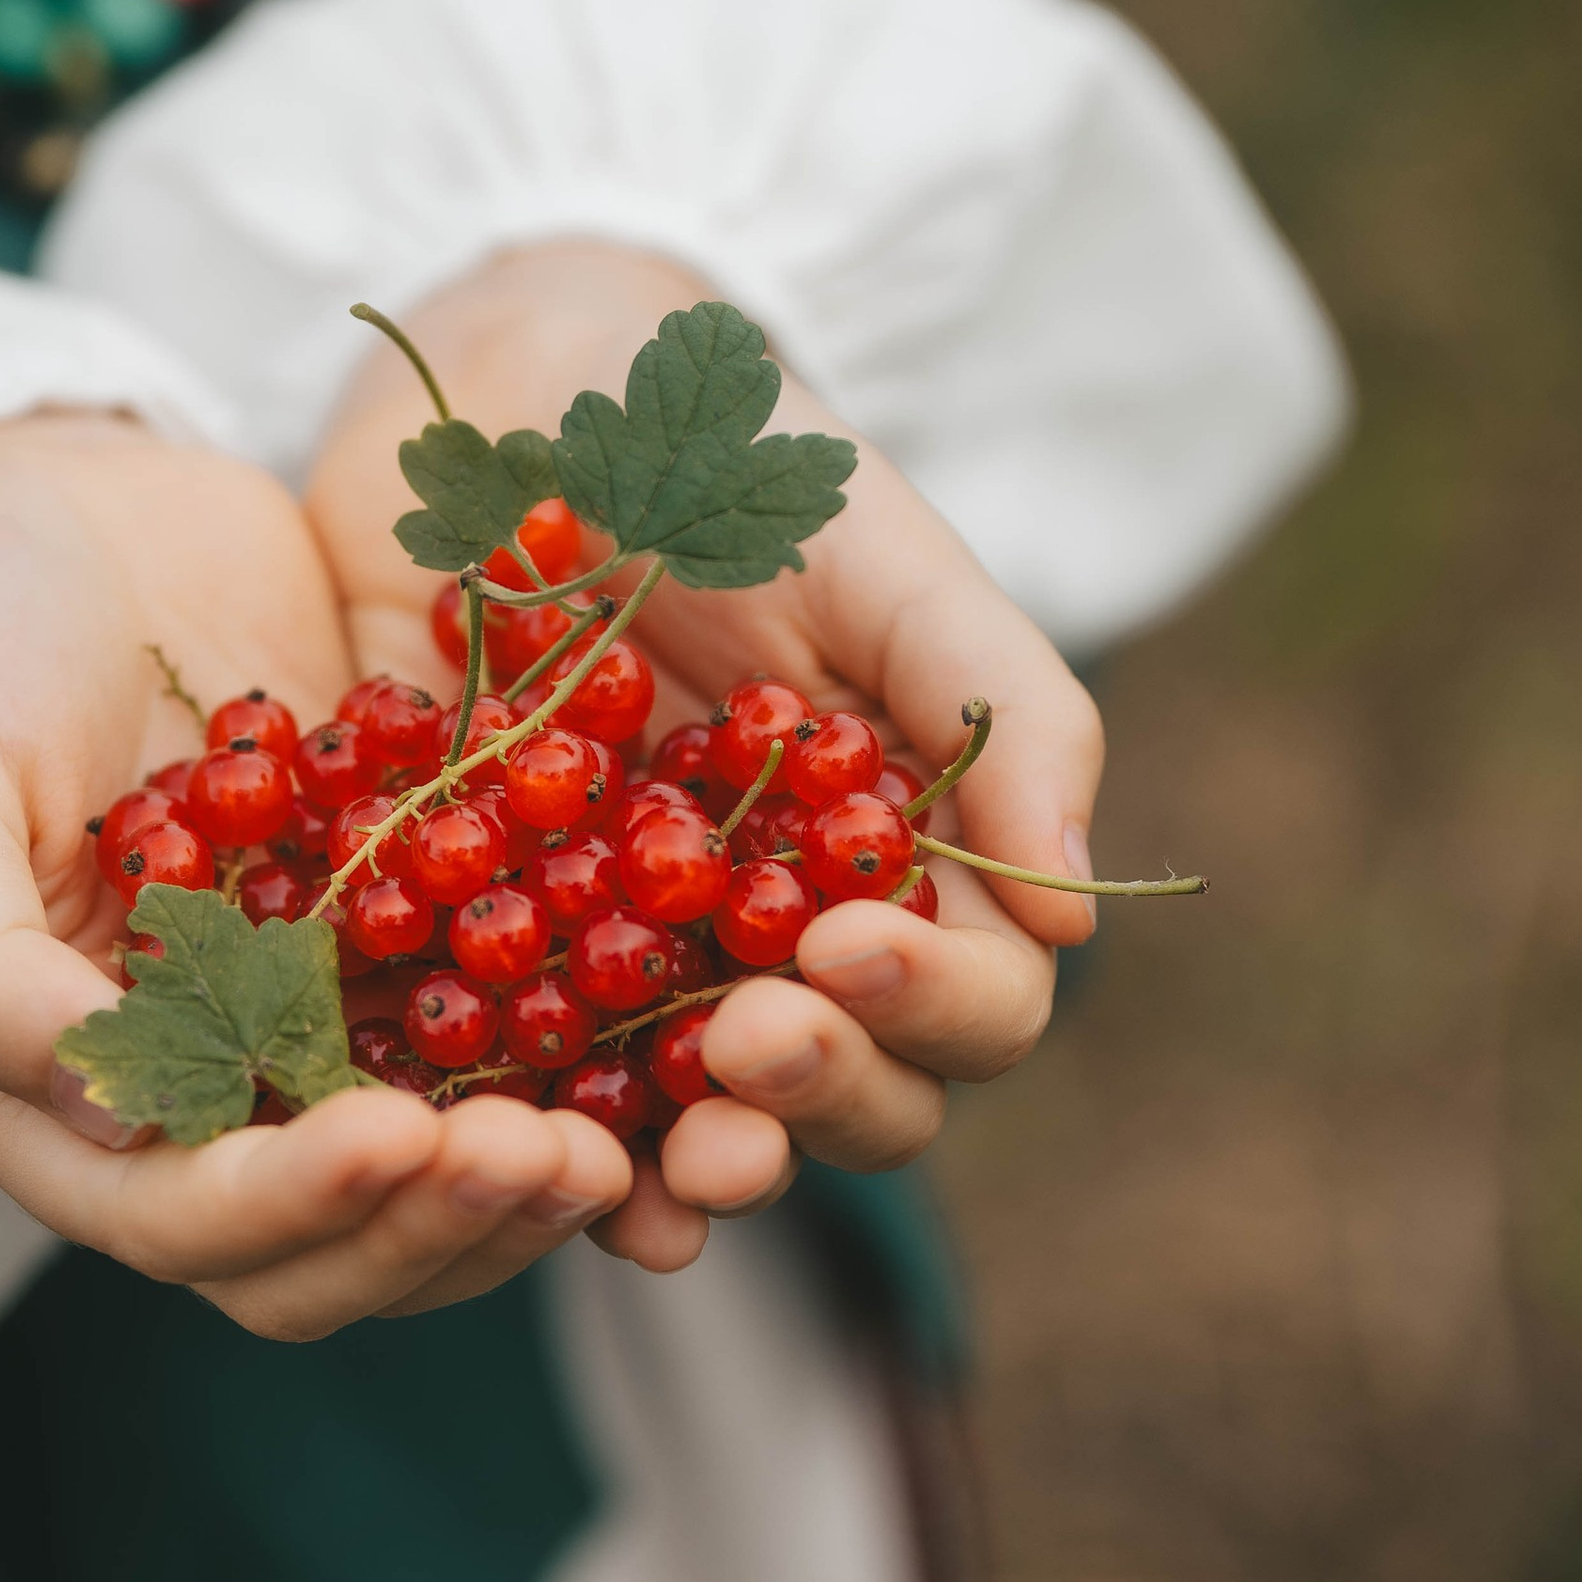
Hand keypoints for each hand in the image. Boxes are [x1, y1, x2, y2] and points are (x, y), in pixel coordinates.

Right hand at [0, 411, 635, 1334]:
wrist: (73, 498)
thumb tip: (116, 1128)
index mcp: (52, 1101)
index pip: (184, 1223)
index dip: (295, 1206)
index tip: (406, 1135)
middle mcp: (192, 1105)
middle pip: (327, 1251)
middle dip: (438, 1224)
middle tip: (553, 1154)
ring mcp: (311, 1036)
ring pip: (431, 1185)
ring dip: (521, 1187)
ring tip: (619, 1134)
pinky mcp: (411, 955)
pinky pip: (507, 1052)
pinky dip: (583, 1076)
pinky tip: (672, 1047)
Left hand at [306, 243, 1104, 1270]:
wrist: (508, 404)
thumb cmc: (724, 463)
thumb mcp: (877, 550)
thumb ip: (1000, 702)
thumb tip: (1081, 909)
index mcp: (908, 855)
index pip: (981, 993)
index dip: (935, 1003)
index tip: (846, 945)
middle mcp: (792, 939)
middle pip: (866, 1092)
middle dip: (824, 1091)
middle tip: (746, 1037)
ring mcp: (650, 969)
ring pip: (720, 1127)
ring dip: (715, 1160)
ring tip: (680, 1158)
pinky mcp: (500, 970)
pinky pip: (543, 1104)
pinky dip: (555, 1158)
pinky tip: (542, 1177)